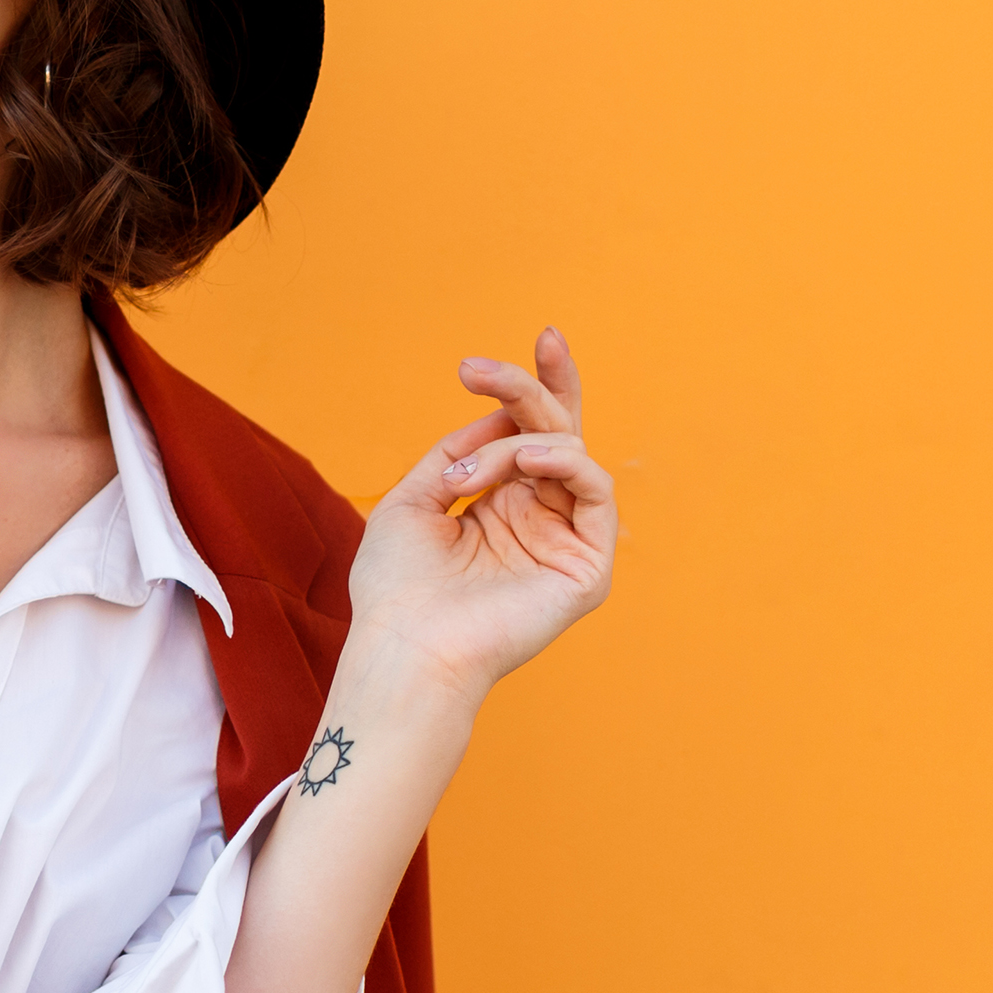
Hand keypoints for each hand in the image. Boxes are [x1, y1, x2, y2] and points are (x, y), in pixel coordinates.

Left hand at [347, 328, 617, 693]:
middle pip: (561, 431)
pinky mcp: (587, 567)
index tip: (522, 344)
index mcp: (501, 505)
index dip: (534, 385)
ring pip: (570, 452)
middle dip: (537, 384)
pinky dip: (564, 460)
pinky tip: (526, 459)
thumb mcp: (413, 498)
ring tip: (467, 473)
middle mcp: (538, 519)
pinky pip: (596, 491)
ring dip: (519, 441)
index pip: (531, 433)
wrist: (404, 648)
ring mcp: (565, 541)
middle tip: (499, 359)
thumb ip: (458, 451)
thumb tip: (501, 418)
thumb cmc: (396, 588)